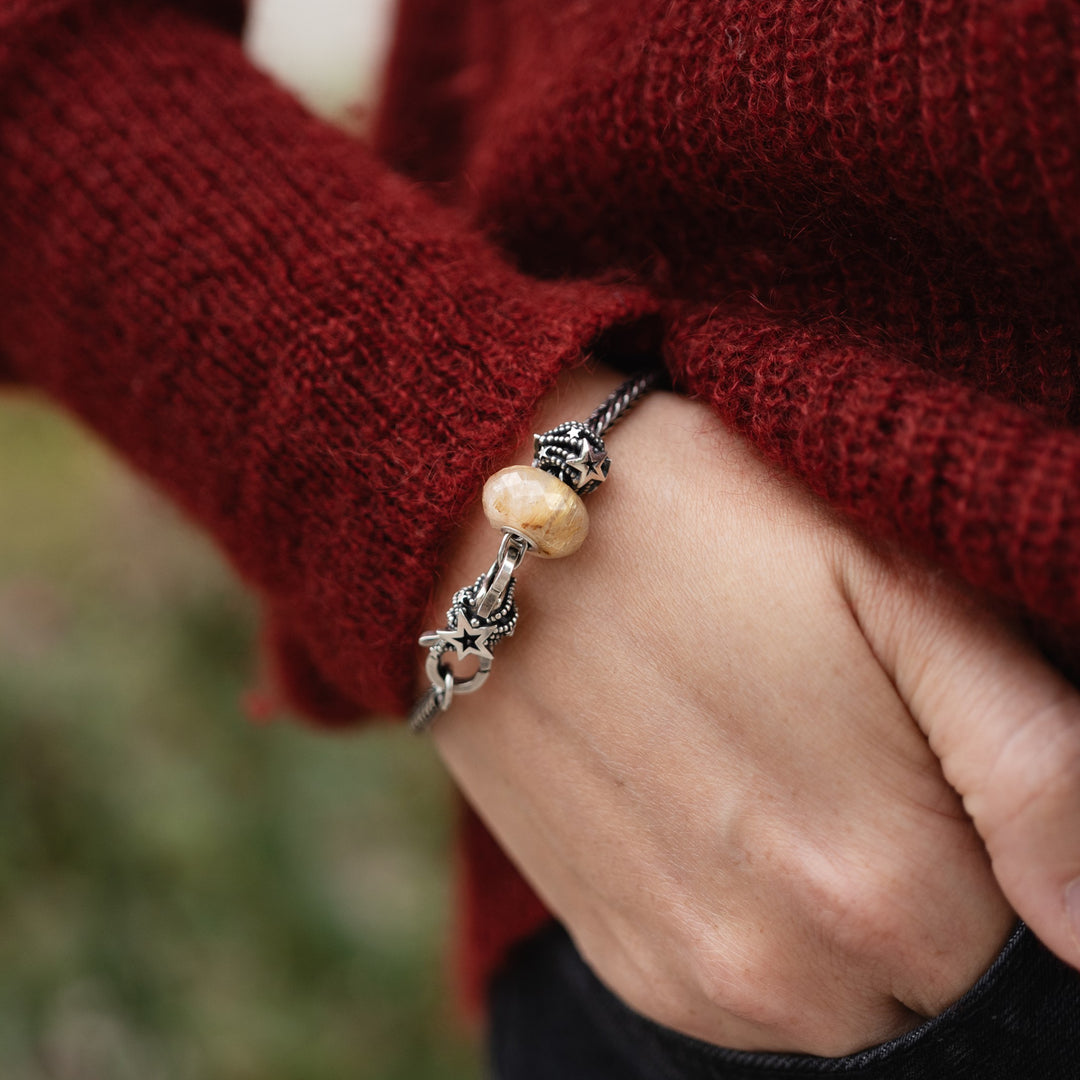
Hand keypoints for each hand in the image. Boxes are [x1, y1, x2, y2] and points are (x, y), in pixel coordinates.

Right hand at [423, 367, 1079, 1055]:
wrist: (491, 531)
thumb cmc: (707, 530)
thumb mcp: (902, 587)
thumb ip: (1039, 763)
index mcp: (889, 883)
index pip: (1041, 946)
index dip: (1014, 852)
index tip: (943, 761)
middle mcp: (784, 969)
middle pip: (936, 987)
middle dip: (934, 888)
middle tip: (864, 750)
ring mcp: (690, 975)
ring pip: (846, 1005)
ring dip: (845, 912)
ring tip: (789, 768)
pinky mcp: (621, 953)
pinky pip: (746, 998)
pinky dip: (767, 925)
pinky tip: (729, 806)